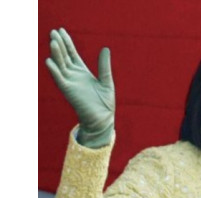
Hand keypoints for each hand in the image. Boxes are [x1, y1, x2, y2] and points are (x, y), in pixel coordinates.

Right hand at [46, 28, 114, 147]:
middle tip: (53, 31)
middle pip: (64, 57)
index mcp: (83, 73)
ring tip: (53, 42)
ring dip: (56, 54)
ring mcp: (70, 83)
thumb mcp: (107, 81)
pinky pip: (60, 79)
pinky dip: (55, 71)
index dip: (67, 43)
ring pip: (61, 66)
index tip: (61, 31)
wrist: (103, 120)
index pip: (72, 54)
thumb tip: (105, 49)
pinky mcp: (69, 92)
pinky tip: (50, 61)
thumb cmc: (105, 103)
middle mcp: (74, 76)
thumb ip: (104, 66)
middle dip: (59, 45)